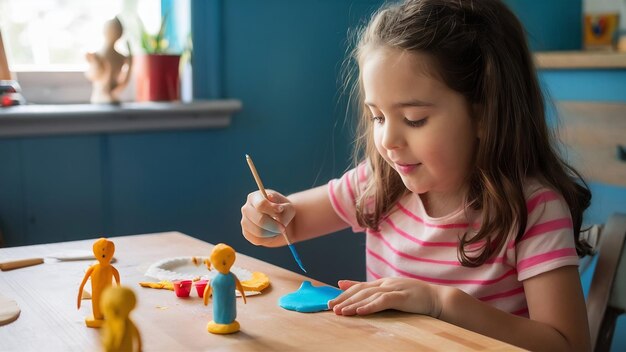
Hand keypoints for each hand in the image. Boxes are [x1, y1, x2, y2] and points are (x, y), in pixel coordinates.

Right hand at [240, 190, 294, 245]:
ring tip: (278, 230)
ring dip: (273, 233)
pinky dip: (268, 239)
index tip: (281, 210)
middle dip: (274, 226)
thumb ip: (284, 208)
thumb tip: (278, 209)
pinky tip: (272, 233)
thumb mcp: (288, 207)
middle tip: (283, 228)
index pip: (260, 204)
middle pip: (260, 220)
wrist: (279, 220)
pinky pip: (258, 240)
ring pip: (259, 232)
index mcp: (255, 197)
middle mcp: (246, 208)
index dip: (272, 209)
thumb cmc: (282, 211)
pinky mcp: (246, 234)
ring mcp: (244, 222)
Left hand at [327, 278, 441, 316]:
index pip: (360, 286)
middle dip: (344, 299)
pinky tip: (360, 311)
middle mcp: (386, 283)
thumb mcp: (393, 291)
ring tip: (340, 311)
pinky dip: (370, 306)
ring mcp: (394, 288)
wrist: (438, 298)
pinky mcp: (402, 297)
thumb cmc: (416, 297)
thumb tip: (358, 289)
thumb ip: (376, 291)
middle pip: (360, 290)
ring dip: (353, 304)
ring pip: (368, 295)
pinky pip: (383, 301)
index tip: (331, 299)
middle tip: (330, 306)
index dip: (345, 293)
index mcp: (384, 282)